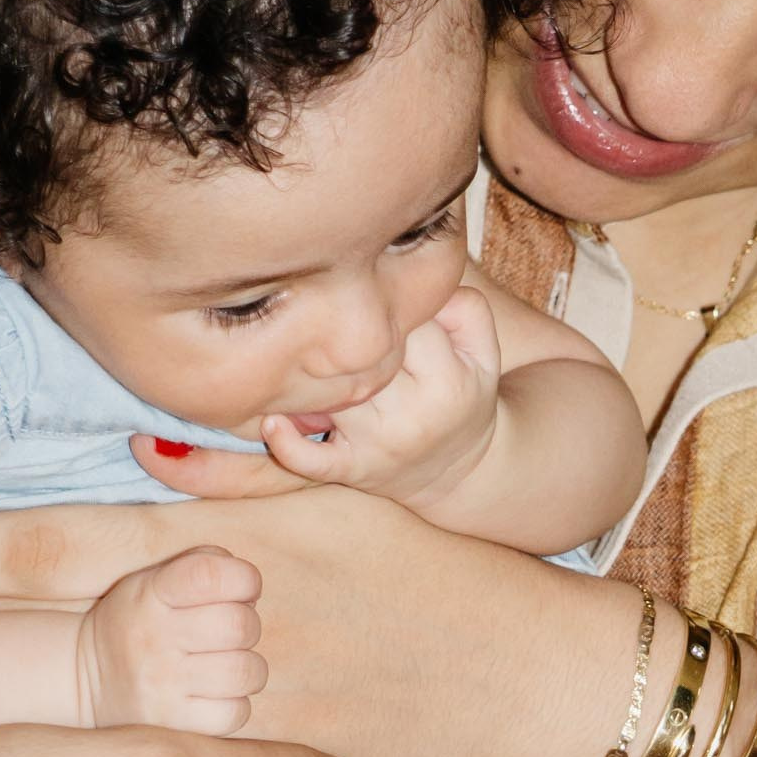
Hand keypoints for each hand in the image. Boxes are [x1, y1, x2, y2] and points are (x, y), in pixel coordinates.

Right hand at [76, 546, 265, 732]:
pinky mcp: (172, 723)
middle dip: (249, 626)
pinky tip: (216, 695)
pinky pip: (236, 713)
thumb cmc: (139, 623)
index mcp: (150, 595)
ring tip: (226, 665)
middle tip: (230, 634)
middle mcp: (153, 638)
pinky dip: (236, 704)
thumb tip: (251, 587)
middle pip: (239, 625)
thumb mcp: (152, 582)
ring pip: (245, 672)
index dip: (243, 578)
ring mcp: (162, 685)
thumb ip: (202, 566)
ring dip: (248, 668)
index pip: (210, 574)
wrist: (84, 679)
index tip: (243, 588)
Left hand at [259, 289, 501, 509]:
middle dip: (345, 337)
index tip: (378, 305)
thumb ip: (466, 308)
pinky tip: (273, 422)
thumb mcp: (483, 353)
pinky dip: (288, 445)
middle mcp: (411, 414)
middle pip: (362, 356)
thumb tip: (419, 285)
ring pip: (331, 395)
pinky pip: (313, 461)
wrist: (458, 470)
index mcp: (446, 380)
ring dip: (311, 376)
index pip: (404, 324)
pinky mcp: (351, 469)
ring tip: (303, 354)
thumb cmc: (461, 396)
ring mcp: (376, 444)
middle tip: (337, 325)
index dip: (385, 306)